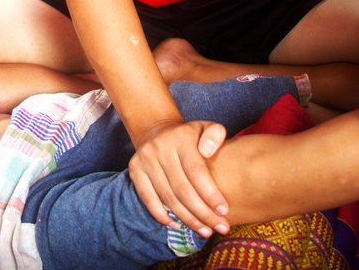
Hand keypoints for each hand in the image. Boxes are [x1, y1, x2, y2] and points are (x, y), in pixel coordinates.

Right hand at [128, 119, 228, 237]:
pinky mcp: (134, 170)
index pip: (196, 172)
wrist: (157, 131)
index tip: (224, 211)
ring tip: (204, 230)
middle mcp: (161, 147)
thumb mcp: (206, 128)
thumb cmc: (189, 137)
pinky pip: (148, 199)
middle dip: (203, 213)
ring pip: (168, 197)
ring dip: (187, 219)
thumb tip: (208, 152)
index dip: (210, 194)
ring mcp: (145, 159)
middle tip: (219, 227)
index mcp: (181, 137)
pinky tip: (178, 225)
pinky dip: (162, 216)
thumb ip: (215, 135)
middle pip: (183, 189)